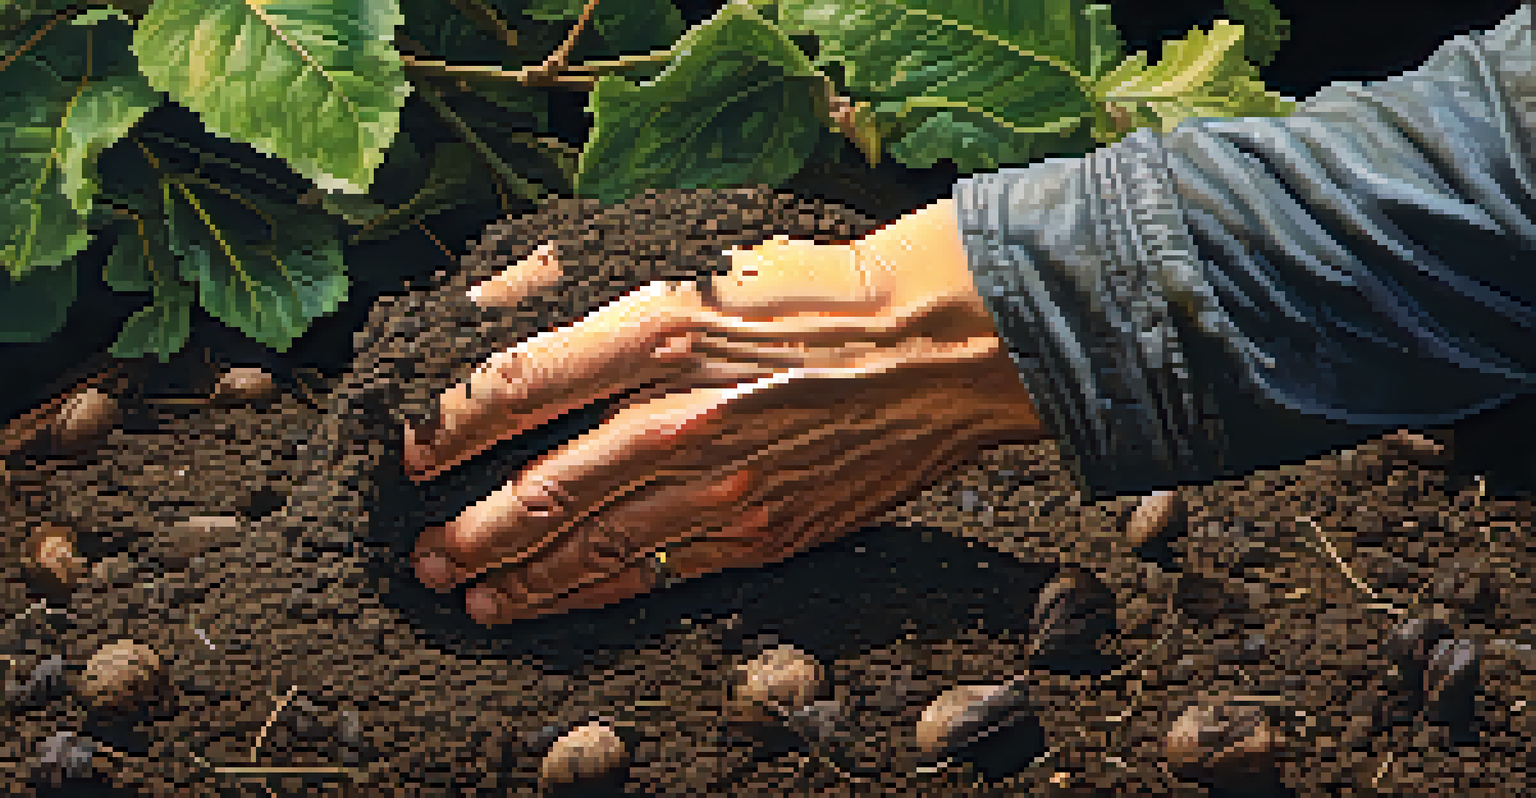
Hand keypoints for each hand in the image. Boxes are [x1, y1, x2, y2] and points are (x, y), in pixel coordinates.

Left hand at [403, 198, 1049, 624]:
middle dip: (469, 532)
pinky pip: (658, 573)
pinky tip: (554, 606)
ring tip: (469, 597)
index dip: (448, 428)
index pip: (517, 387)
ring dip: (519, 579)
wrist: (938, 346)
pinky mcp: (760, 531)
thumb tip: (496, 310)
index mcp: (657, 328)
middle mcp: (678, 414)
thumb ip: (594, 285)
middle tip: (423, 556)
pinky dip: (595, 595)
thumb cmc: (819, 290)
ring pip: (594, 546)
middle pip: (543, 489)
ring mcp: (721, 484)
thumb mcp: (703, 254)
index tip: (410, 456)